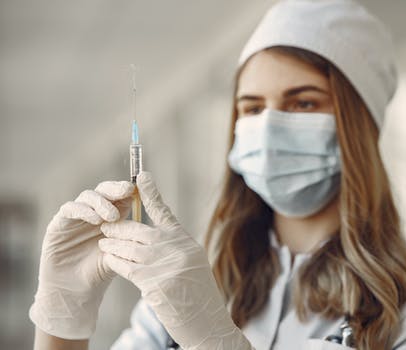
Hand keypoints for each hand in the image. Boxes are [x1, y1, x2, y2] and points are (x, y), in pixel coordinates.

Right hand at [29, 181, 134, 338]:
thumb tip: (151, 222)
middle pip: (103, 190)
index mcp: (110, 217)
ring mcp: (75, 217)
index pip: (119, 195)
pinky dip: (83, 210)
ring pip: (87, 196)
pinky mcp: (58, 224)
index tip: (138, 188)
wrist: (76, 292)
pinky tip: (95, 220)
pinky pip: (70, 208)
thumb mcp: (121, 253)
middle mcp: (93, 213)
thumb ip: (130, 237)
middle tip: (126, 190)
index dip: (127, 189)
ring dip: (102, 202)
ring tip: (112, 216)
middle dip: (115, 189)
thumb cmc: (100, 272)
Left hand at [99, 172, 252, 349]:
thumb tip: (148, 236)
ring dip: (112, 245)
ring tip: (103, 242)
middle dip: (118, 227)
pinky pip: (125, 267)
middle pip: (138, 229)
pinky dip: (115, 261)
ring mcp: (164, 265)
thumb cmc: (198, 292)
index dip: (150, 192)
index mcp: (184, 240)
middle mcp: (174, 248)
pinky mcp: (153, 283)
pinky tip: (108, 259)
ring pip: (128, 248)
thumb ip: (171, 246)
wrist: (205, 320)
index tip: (141, 176)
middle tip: (105, 225)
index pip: (163, 210)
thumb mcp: (190, 261)